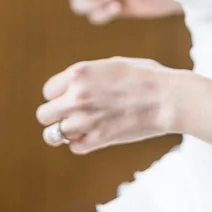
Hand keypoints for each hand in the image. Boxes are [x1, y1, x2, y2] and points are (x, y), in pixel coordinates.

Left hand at [36, 57, 179, 153]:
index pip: (48, 90)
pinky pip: (74, 147)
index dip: (58, 95)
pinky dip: (81, 143)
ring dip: (64, 132)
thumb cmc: (145, 76)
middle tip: (69, 115)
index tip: (69, 97)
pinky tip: (92, 136)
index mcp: (79, 73)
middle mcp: (77, 96)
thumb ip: (88, 75)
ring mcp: (86, 120)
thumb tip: (75, 84)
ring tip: (77, 128)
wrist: (167, 98)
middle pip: (44, 114)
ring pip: (53, 134)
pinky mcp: (99, 139)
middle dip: (54, 115)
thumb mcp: (111, 64)